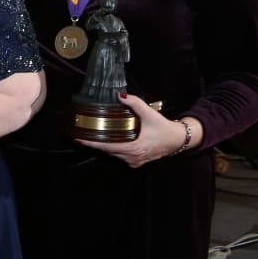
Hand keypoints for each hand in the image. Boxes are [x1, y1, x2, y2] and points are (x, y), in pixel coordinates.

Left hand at [78, 94, 197, 167]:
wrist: (178, 140)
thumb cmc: (164, 128)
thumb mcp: (149, 114)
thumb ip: (135, 103)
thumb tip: (120, 95)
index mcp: (133, 149)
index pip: (107, 147)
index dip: (92, 143)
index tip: (79, 139)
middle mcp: (132, 158)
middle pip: (108, 151)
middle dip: (96, 144)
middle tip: (83, 135)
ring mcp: (134, 162)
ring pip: (114, 155)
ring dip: (105, 147)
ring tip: (93, 137)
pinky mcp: (137, 162)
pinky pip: (121, 157)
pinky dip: (114, 150)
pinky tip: (109, 142)